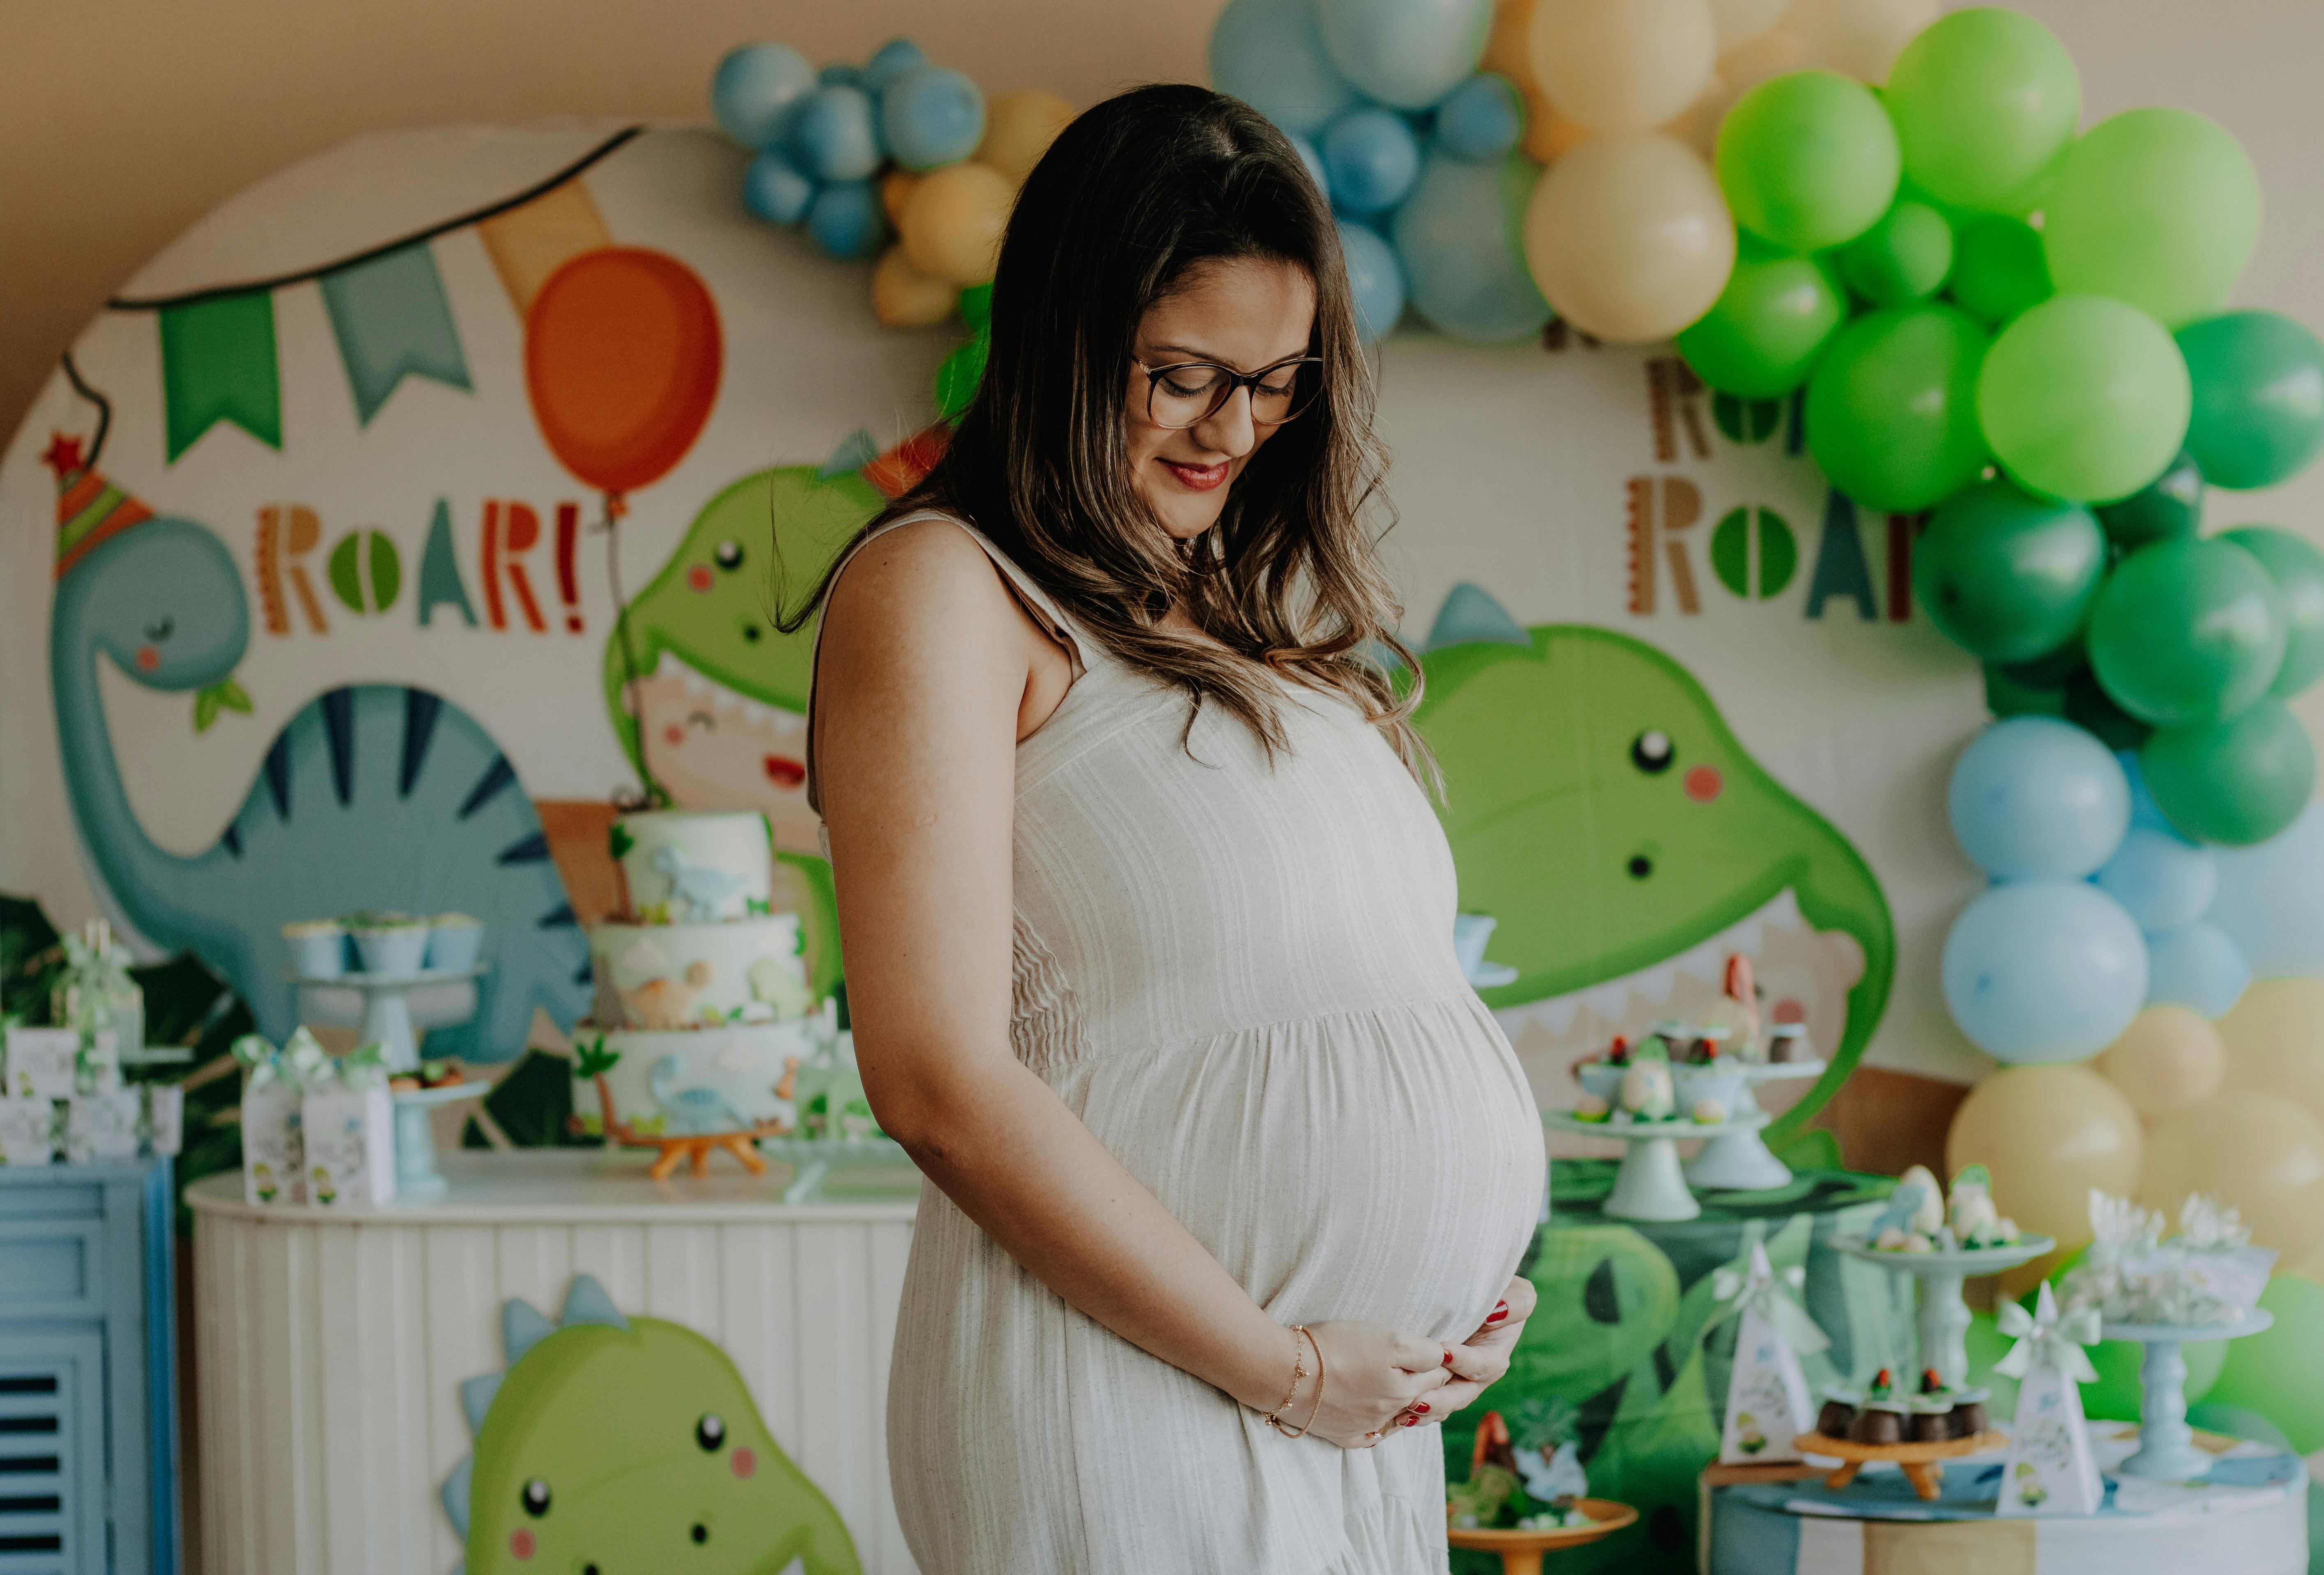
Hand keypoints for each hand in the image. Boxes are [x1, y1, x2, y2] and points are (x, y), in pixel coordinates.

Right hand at [1273, 1321, 1451, 1449]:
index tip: (1446, 1350)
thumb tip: (1447, 1360)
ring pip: (1401, 1419)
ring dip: (1412, 1407)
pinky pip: (1372, 1436)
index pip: (1439, 1373)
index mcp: (1406, 1388)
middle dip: (1434, 1385)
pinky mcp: (1345, 1435)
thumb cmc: (1336, 1347)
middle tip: (1438, 1370)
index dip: (1443, 1358)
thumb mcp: (1388, 1338)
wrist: (1284, 1373)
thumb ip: (1424, 1351)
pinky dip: (1381, 1427)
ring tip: (1417, 1393)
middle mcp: (1392, 1413)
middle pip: (1424, 1399)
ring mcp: (1368, 1427)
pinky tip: (1381, 1420)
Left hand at [1400, 1277, 1536, 1428]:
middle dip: (1440, 1399)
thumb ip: (1516, 1303)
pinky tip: (1396, 1414)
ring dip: (1424, 1409)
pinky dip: (1413, 1410)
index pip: (1483, 1365)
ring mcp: (1455, 1383)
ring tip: (1404, 1411)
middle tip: (1418, 1399)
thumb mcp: (1516, 1295)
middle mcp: (1475, 1376)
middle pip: (1461, 1394)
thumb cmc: (1495, 1295)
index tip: (1443, 1352)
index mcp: (1494, 1357)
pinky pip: (1428, 1403)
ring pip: (1443, 1404)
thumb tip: (1497, 1312)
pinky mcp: (1435, 1385)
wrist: (1469, 1297)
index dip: (1465, 1361)